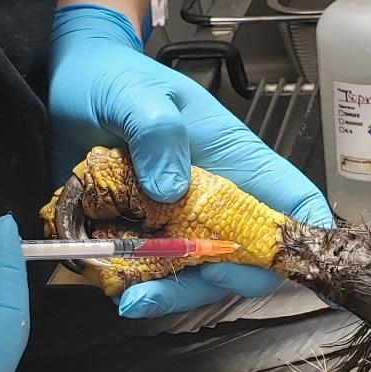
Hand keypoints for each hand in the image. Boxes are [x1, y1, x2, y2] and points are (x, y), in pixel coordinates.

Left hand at [47, 3, 331, 317]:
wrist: (69, 80)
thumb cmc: (112, 75)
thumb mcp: (133, 92)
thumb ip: (155, 131)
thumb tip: (170, 188)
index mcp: (234, 160)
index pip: (292, 202)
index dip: (302, 240)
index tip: (284, 266)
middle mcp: (215, 197)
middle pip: (247, 258)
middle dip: (220, 281)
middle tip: (185, 281)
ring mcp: (181, 219)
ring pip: (199, 274)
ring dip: (171, 293)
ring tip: (129, 296)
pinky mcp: (146, 233)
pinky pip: (155, 272)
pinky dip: (139, 285)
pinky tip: (112, 284)